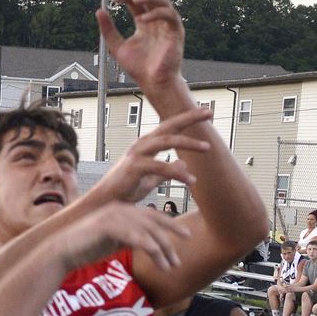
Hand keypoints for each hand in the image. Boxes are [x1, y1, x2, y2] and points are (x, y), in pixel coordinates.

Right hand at [52, 201, 190, 271]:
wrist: (62, 251)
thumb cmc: (87, 247)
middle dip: (171, 239)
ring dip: (162, 250)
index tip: (187, 236)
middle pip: (153, 221)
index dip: (171, 225)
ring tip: (170, 266)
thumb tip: (149, 245)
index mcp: (123, 209)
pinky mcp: (107, 226)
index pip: (152, 215)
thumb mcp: (114, 241)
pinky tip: (159, 260)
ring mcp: (113, 216)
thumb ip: (131, 238)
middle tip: (179, 259)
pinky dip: (150, 249)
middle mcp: (120, 209)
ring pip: (147, 231)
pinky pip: (135, 237)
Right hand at [93, 106, 211, 202]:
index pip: (170, 127)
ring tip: (207, 147)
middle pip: (168, 126)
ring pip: (166, 141)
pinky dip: (177, 173)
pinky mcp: (134, 167)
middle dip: (189, 118)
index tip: (207, 112)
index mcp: (147, 145)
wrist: (107, 203)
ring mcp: (137, 154)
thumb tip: (184, 163)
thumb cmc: (126, 190)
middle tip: (209, 113)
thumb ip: (168, 172)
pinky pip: (160, 167)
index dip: (188, 118)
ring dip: (188, 143)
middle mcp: (142, 145)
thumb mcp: (151, 179)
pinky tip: (191, 180)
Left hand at [96, 0, 184, 92]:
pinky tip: (143, 18)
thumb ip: (108, 30)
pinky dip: (156, 13)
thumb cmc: (139, 68)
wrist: (152, 83)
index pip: (136, 1)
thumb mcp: (117, 46)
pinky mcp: (176, 31)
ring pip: (162, 1)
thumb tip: (99, 11)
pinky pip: (170, 15)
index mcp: (144, 22)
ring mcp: (167, 25)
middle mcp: (156, 21)